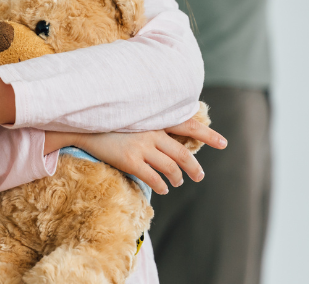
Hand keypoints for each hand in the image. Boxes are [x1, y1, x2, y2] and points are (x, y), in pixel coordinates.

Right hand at [52, 119, 226, 194]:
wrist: (84, 127)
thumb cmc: (110, 123)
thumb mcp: (135, 119)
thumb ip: (153, 126)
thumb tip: (170, 136)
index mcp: (155, 120)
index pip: (188, 125)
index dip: (207, 134)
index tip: (223, 143)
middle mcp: (152, 132)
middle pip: (182, 153)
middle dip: (194, 167)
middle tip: (199, 176)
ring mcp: (141, 146)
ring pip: (170, 167)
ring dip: (177, 178)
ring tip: (178, 183)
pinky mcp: (130, 160)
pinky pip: (153, 177)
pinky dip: (162, 185)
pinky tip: (163, 188)